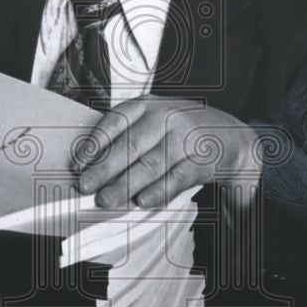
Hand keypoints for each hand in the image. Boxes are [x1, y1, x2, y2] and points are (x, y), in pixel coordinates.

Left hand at [72, 98, 261, 208]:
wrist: (229, 137)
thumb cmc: (179, 131)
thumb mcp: (153, 121)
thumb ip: (126, 138)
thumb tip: (91, 167)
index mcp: (147, 105)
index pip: (115, 121)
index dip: (94, 144)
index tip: (77, 164)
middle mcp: (166, 117)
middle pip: (130, 145)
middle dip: (104, 169)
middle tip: (85, 186)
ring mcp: (185, 138)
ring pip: (151, 164)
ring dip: (125, 185)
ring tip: (106, 199)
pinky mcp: (201, 160)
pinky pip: (176, 179)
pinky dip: (158, 191)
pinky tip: (141, 200)